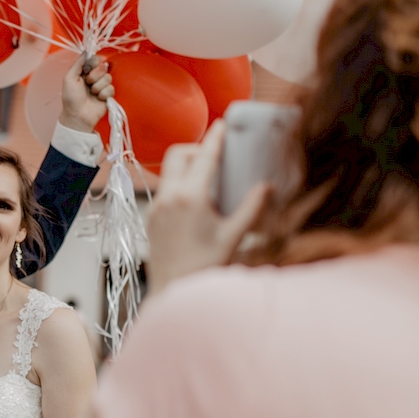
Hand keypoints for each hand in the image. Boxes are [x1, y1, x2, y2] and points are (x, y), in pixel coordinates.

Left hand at [58, 53, 114, 132]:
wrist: (78, 115)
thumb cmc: (71, 99)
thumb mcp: (69, 78)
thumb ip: (78, 63)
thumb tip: (86, 51)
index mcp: (84, 71)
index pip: (95, 59)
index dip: (93, 63)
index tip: (87, 70)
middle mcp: (94, 77)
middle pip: (103, 66)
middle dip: (95, 75)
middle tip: (87, 83)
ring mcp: (102, 86)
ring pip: (108, 78)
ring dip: (98, 86)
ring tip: (92, 93)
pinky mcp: (108, 95)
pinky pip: (111, 88)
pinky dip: (103, 94)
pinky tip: (98, 99)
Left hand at [147, 120, 268, 295]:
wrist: (173, 292)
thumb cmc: (205, 268)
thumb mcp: (234, 236)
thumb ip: (252, 208)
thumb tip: (268, 187)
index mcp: (190, 197)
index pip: (204, 156)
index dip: (214, 138)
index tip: (222, 125)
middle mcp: (169, 197)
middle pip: (178, 154)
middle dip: (196, 149)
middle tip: (215, 156)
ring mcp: (156, 207)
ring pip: (168, 172)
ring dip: (185, 167)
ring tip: (207, 179)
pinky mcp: (150, 218)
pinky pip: (164, 190)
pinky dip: (178, 185)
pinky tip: (195, 200)